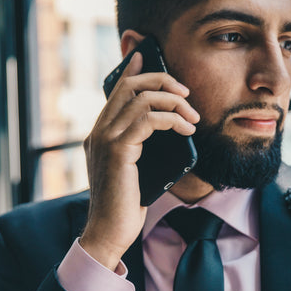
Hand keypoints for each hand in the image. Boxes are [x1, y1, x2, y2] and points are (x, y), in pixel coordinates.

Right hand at [80, 53, 199, 270]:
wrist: (108, 232)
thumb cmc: (125, 205)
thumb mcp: (134, 169)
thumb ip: (139, 147)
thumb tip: (165, 128)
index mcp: (99, 134)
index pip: (117, 91)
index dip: (134, 70)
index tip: (149, 57)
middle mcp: (98, 131)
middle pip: (130, 86)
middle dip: (162, 81)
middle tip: (186, 93)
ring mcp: (105, 139)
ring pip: (141, 99)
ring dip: (174, 102)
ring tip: (193, 117)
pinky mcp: (118, 150)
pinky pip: (148, 119)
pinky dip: (172, 120)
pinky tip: (187, 130)